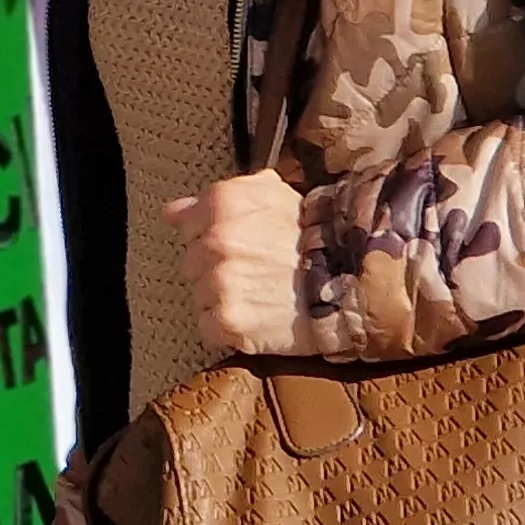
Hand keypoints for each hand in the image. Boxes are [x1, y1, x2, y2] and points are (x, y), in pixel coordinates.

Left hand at [168, 170, 311, 355]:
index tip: (239, 246)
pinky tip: (255, 318)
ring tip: (259, 295)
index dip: (211, 237)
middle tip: (253, 272)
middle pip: (190, 263)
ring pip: (198, 296)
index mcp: (223, 204)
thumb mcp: (272, 195)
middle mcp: (216, 241)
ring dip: (221, 299)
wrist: (352, 280)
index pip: (186, 226)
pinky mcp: (228, 321)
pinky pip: (207, 328)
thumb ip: (221, 197)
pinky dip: (227, 328)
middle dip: (215, 269)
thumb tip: (173, 211)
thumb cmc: (312, 237)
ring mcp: (220, 283)